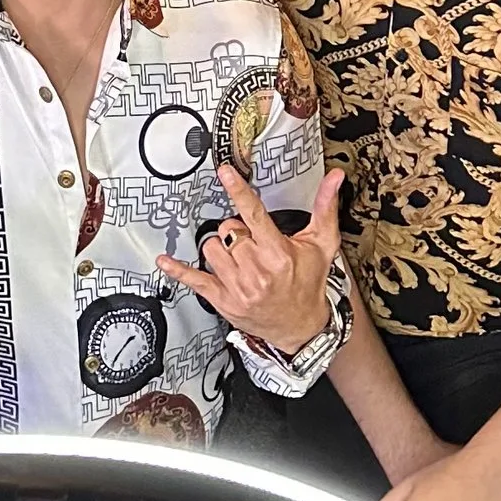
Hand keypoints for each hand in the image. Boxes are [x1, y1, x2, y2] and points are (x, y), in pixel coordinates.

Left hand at [157, 167, 340, 358]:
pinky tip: (166, 261)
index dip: (238, 190)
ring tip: (239, 257)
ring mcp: (238, 288)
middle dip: (238, 230)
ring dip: (221, 248)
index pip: (254, 215)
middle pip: (229, 230)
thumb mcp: (321, 245)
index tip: (225, 172)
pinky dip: (178, 270)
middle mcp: (257, 271)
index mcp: (279, 254)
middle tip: (252, 241)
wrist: (303, 328)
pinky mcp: (224, 302)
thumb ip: (324, 207)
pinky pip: (194, 280)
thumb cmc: (310, 283)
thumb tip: (334, 177)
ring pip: (211, 248)